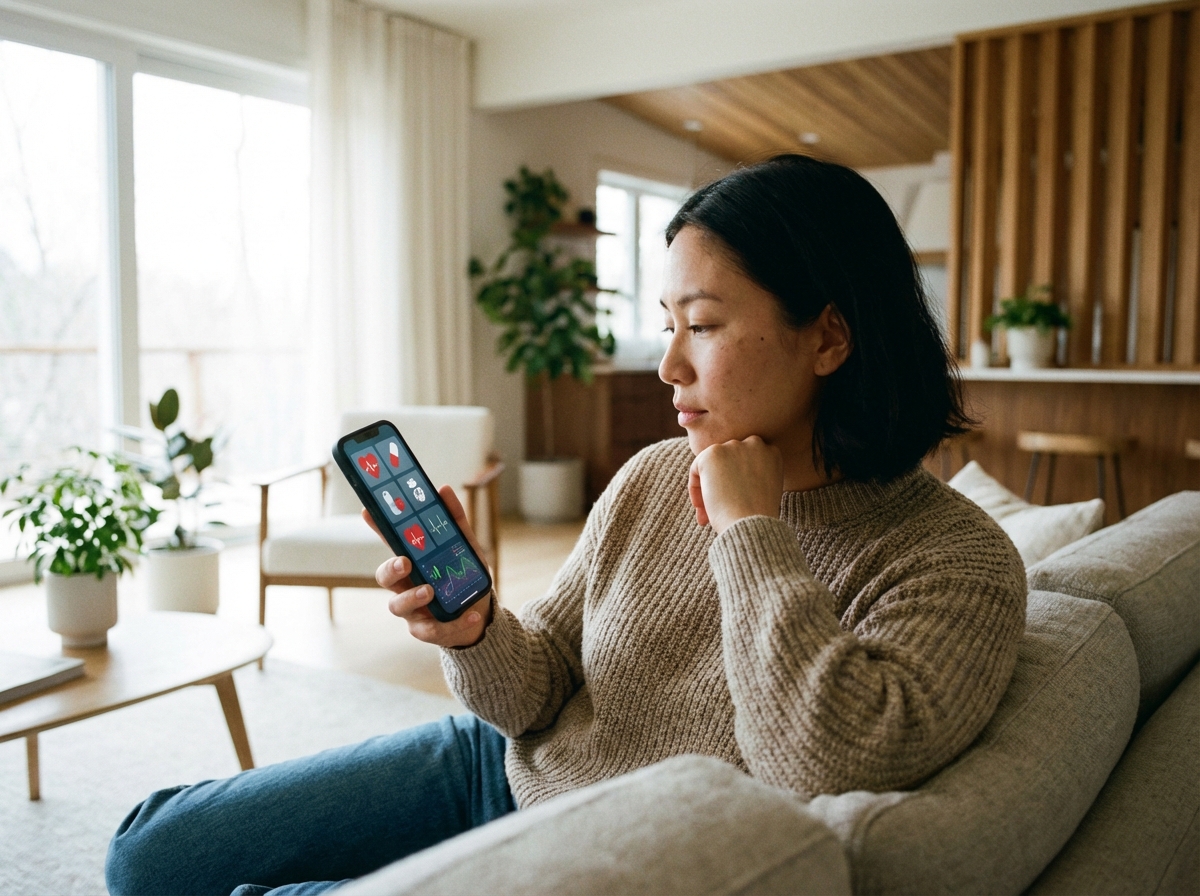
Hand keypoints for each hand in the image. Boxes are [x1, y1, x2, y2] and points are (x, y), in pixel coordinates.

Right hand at [366, 485, 492, 648]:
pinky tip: (471, 614)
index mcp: (412, 561)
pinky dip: (454, 623)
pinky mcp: (426, 630)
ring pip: (398, 606)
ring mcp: (412, 609)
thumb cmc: (463, 579)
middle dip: (390, 569)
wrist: (481, 615)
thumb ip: (455, 521)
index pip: (391, 542)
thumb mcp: (466, 548)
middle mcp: (406, 584)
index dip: (377, 528)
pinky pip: (433, 630)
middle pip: (384, 577)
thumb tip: (444, 490)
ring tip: (430, 590)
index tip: (368, 511)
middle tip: (405, 562)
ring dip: (412, 597)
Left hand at [688, 436, 783, 534]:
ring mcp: (733, 446)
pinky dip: (695, 489)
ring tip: (706, 514)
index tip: (734, 502)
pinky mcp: (713, 453)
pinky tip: (701, 508)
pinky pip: (696, 468)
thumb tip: (729, 479)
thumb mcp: (764, 491)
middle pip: (729, 460)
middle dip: (722, 484)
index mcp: (772, 453)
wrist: (750, 524)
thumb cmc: (758, 517)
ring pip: (712, 464)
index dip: (738, 482)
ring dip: (708, 487)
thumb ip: (752, 476)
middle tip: (717, 510)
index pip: (747, 460)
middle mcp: (755, 444)